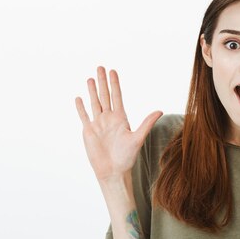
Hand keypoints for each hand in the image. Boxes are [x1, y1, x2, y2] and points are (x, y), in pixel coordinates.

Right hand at [74, 66, 162, 181]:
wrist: (113, 171)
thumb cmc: (127, 157)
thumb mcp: (138, 138)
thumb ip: (147, 123)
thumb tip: (160, 110)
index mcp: (121, 119)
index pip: (117, 97)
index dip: (115, 84)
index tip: (113, 71)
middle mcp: (109, 119)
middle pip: (105, 96)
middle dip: (103, 82)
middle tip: (100, 67)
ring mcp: (98, 124)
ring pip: (94, 103)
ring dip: (92, 91)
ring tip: (90, 79)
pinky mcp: (89, 132)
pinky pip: (84, 116)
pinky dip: (81, 107)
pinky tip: (79, 98)